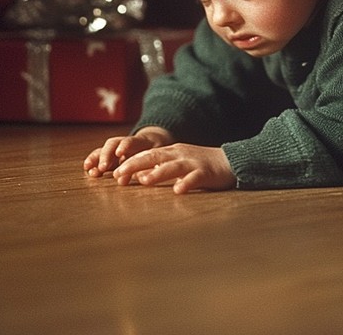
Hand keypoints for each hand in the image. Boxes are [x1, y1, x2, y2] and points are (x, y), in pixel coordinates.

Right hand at [84, 127, 172, 176]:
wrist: (154, 140)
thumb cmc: (158, 152)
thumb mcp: (160, 157)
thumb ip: (151, 167)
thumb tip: (142, 178)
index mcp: (141, 142)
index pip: (131, 141)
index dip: (125, 146)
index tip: (120, 153)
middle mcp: (127, 142)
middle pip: (114, 143)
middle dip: (106, 155)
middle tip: (102, 168)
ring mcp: (118, 147)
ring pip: (105, 149)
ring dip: (97, 158)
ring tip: (91, 170)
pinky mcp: (113, 154)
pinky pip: (102, 156)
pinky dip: (95, 162)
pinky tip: (89, 170)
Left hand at [112, 143, 235, 193]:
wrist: (229, 161)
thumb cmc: (200, 165)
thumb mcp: (178, 163)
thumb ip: (161, 168)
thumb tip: (140, 175)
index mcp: (171, 152)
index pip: (146, 155)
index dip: (130, 163)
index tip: (114, 173)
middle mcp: (179, 154)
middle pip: (154, 157)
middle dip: (135, 165)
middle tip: (119, 174)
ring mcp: (192, 162)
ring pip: (173, 166)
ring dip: (158, 173)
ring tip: (144, 181)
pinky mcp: (206, 172)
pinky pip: (195, 178)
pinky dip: (186, 183)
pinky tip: (178, 191)